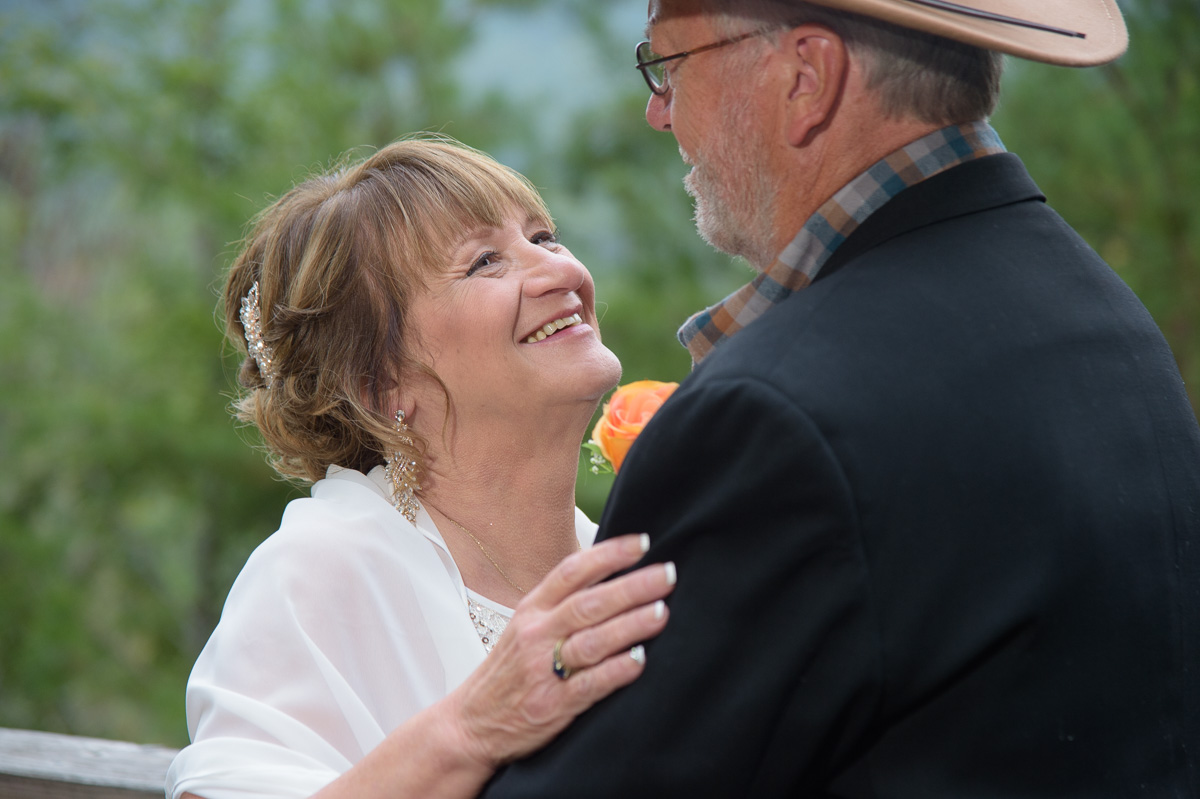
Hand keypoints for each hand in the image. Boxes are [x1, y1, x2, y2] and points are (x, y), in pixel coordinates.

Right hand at [444, 534, 674, 767]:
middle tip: (666, 574)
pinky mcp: (551, 705)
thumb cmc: (509, 670)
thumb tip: (615, 575)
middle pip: (587, 604)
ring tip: (661, 612)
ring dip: (629, 626)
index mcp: (532, 609)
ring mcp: (542, 670)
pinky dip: (615, 672)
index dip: (608, 555)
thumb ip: (563, 603)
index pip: (571, 572)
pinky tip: (639, 660)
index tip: (642, 543)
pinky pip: (588, 686)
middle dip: (631, 587)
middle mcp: (536, 634)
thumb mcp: (527, 626)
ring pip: (591, 642)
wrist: (472, 723)